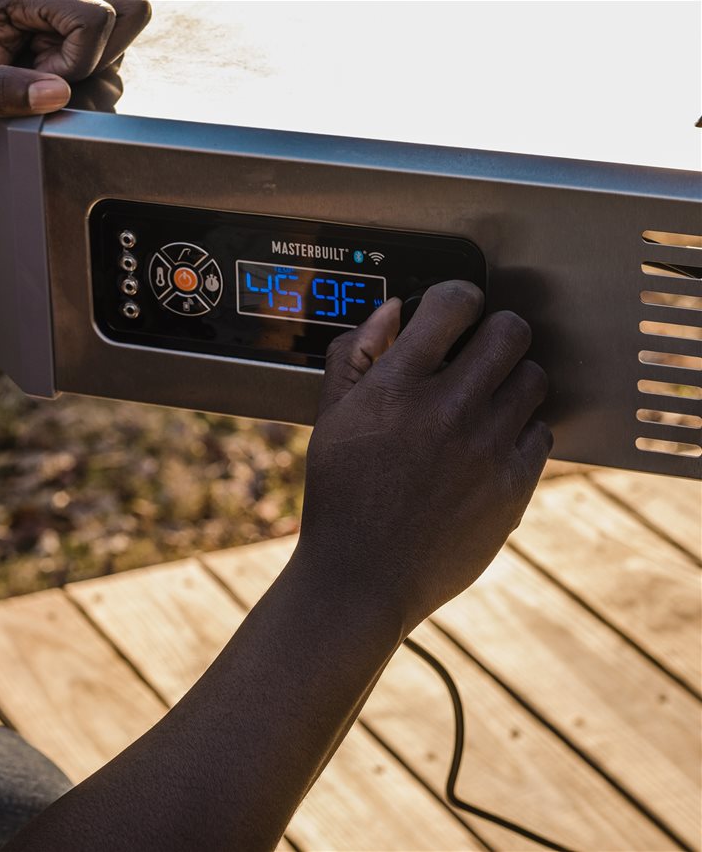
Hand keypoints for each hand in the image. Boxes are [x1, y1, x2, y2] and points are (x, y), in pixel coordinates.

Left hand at [0, 0, 151, 143]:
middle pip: (129, 8)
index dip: (76, 61)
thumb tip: (56, 94)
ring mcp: (62, 10)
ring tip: (41, 78)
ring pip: (125, 30)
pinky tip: (47, 80)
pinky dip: (89, 76)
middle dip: (100, 56)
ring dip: (94, 68)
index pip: (92, 16)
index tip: (40, 82)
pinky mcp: (68, 32)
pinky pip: (110, 53)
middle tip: (52, 75)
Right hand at [298, 282, 551, 633]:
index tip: (456, 311)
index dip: (458, 298)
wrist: (363, 575)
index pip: (455, 303)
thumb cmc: (341, 496)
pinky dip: (520, 431)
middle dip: (495, 333)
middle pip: (512, 331)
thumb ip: (356, 355)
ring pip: (534, 378)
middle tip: (480, 352)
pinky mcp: (513, 485)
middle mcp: (447, 410)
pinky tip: (490, 444)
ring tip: (486, 400)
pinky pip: (541, 432)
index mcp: (397, 386)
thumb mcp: (330, 417)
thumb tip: (392, 312)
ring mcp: (485, 448)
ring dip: (511, 381)